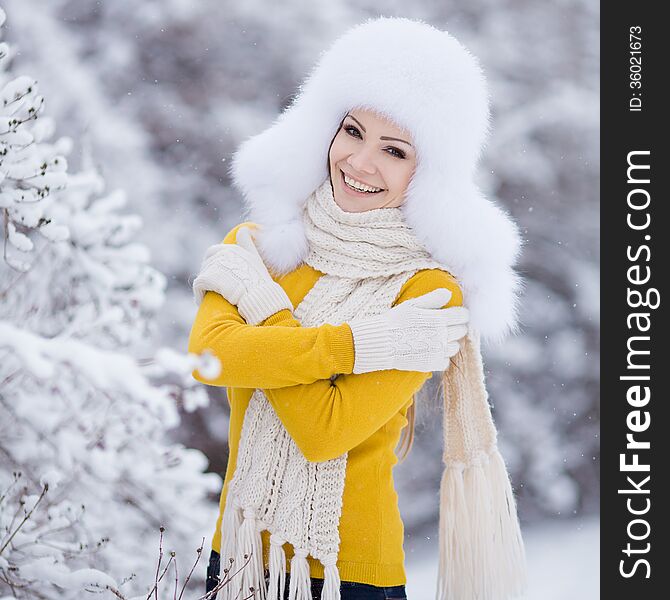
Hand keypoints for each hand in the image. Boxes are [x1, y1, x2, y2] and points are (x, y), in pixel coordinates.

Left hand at [192, 226, 293, 324]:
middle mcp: (223, 254)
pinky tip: (202, 301)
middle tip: (211, 288)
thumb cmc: (260, 281)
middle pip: (207, 264)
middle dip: (208, 276)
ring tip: (207, 296)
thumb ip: (248, 243)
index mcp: (233, 249)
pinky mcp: (208, 278)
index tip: (216, 274)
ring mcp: (215, 265)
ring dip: (204, 285)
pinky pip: (199, 285)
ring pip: (203, 275)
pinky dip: (199, 293)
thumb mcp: (256, 258)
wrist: (258, 296)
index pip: (213, 252)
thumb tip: (243, 229)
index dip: (212, 262)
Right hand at [347, 288, 468, 373]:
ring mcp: (437, 352)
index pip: (463, 316)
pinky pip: (446, 361)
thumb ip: (433, 298)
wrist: (381, 343)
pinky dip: (441, 357)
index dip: (460, 313)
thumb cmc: (394, 321)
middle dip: (456, 326)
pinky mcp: (431, 364)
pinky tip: (431, 351)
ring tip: (437, 338)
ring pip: (456, 346)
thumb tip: (449, 293)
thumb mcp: (412, 305)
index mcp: (439, 319)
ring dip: (450, 342)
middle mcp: (442, 336)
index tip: (454, 314)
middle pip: (461, 331)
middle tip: (444, 325)